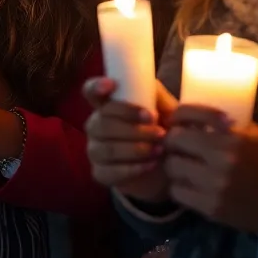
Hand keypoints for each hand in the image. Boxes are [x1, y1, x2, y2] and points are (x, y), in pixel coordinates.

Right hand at [83, 76, 172, 200]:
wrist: (166, 168)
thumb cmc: (163, 131)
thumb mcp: (166, 111)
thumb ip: (158, 97)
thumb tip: (151, 87)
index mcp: (108, 105)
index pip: (91, 91)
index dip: (96, 87)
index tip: (111, 85)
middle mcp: (96, 125)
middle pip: (102, 122)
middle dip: (133, 127)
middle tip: (159, 132)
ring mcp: (95, 150)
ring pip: (107, 148)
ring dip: (135, 149)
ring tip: (159, 150)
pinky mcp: (100, 173)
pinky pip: (109, 171)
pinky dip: (132, 168)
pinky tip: (150, 165)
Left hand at [161, 104, 257, 233]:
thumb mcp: (253, 134)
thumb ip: (224, 125)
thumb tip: (195, 116)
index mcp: (231, 139)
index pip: (183, 121)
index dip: (177, 121)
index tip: (180, 125)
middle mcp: (220, 162)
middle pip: (172, 144)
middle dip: (174, 143)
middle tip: (182, 146)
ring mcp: (214, 187)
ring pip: (172, 170)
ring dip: (177, 166)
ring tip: (187, 166)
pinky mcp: (212, 209)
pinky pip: (178, 193)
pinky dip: (181, 188)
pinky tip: (192, 185)